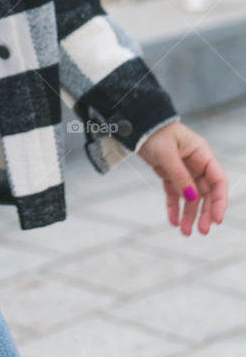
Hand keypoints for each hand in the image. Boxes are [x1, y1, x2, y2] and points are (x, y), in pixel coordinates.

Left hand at [136, 119, 227, 234]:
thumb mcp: (167, 154)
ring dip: (189, 214)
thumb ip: (179, 176)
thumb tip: (191, 197)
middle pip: (206, 193)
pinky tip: (173, 221)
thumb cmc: (155, 132)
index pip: (218, 181)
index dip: (219, 201)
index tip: (217, 219)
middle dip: (205, 213)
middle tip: (202, 231)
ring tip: (185, 232)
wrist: (137, 124)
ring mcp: (183, 170)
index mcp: (202, 154)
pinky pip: (174, 194)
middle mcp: (196, 164)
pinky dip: (174, 207)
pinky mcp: (169, 174)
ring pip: (191, 197)